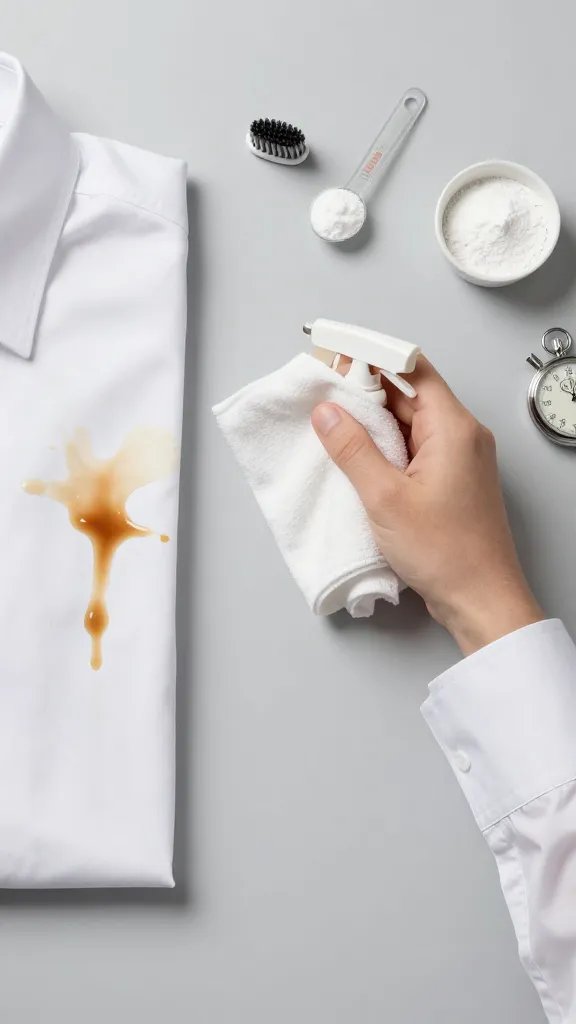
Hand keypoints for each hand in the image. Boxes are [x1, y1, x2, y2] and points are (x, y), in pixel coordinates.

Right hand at [311, 356, 543, 654]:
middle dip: (365, 390)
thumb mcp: (385, 498)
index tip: (336, 353)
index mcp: (453, 427)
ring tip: (331, 425)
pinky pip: (414, 449)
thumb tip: (327, 412)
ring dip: (373, 422)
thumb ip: (352, 449)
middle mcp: (461, 436)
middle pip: (409, 393)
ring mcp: (458, 458)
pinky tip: (357, 459)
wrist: (481, 599)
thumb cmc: (446, 552)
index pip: (411, 368)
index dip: (372, 355)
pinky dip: (386, 448)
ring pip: (410, 423)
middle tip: (322, 392)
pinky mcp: (451, 480)